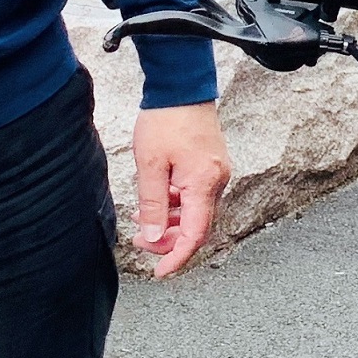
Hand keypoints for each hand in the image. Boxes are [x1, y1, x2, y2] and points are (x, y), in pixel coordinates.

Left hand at [131, 101, 232, 275]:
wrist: (182, 86)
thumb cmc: (165, 119)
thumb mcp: (150, 164)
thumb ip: (153, 205)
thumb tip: (153, 237)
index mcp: (204, 183)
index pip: (195, 235)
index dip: (177, 257)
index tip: (160, 271)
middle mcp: (217, 181)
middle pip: (197, 227)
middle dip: (169, 240)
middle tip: (140, 242)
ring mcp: (216, 173)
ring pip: (195, 212)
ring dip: (170, 222)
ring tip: (142, 220)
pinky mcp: (210, 166)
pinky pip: (196, 196)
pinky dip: (176, 206)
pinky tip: (155, 202)